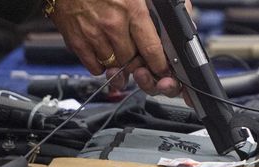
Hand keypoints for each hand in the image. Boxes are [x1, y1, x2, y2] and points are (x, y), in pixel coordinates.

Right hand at [49, 0, 187, 96]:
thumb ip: (161, 2)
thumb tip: (183, 11)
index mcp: (131, 8)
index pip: (152, 49)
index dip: (160, 64)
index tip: (163, 69)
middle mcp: (112, 24)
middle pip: (133, 61)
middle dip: (140, 64)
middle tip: (142, 62)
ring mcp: (92, 34)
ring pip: (114, 66)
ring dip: (121, 66)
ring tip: (123, 58)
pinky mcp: (75, 39)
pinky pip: (93, 66)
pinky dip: (101, 65)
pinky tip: (105, 54)